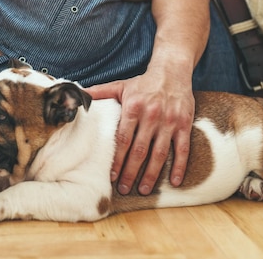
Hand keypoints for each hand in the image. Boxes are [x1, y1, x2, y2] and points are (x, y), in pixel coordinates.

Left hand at [85, 72, 193, 195]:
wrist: (172, 71)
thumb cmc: (143, 83)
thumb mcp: (120, 86)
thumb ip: (99, 93)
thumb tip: (78, 95)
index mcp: (133, 107)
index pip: (123, 139)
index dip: (117, 159)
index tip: (111, 175)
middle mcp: (151, 116)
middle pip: (139, 150)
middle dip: (130, 172)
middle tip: (123, 189)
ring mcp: (169, 121)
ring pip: (159, 153)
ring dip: (151, 174)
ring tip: (143, 190)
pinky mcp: (184, 124)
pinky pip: (182, 149)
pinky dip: (179, 166)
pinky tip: (174, 182)